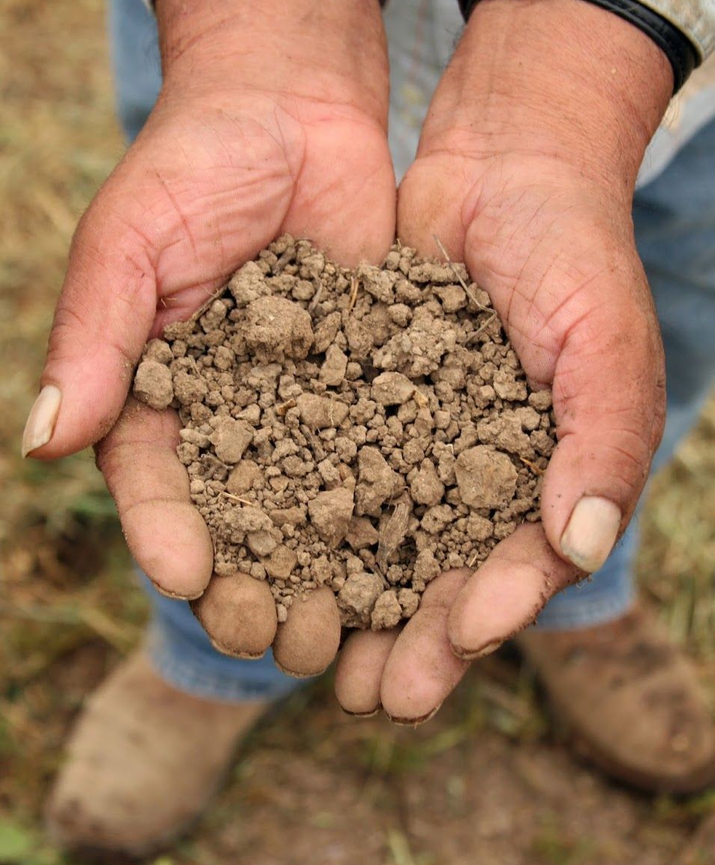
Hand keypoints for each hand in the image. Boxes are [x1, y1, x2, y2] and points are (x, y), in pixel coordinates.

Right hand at [22, 0, 395, 663]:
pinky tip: (413, 560)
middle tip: (271, 635)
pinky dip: (393, 512)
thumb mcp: (128, 244)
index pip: (152, 485)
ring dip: (323, 575)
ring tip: (343, 627)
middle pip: (234, 524)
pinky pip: (381, 458)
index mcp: (153, 397)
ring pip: (310, 512)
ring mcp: (303, 409)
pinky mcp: (370, 388)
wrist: (292, 105)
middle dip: (250, 583)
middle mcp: (228, 419)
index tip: (189, 576)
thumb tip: (40, 441)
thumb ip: (90, 340)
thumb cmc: (190, 163)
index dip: (167, 534)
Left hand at [335, 0, 674, 722]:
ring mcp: (412, 444)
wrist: (501, 165)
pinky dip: (294, 514)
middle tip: (366, 699)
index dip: (480, 622)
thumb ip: (600, 443)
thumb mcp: (606, 343)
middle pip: (437, 580)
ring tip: (302, 652)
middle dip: (404, 642)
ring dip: (342, 601)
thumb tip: (577, 549)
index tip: (440, 660)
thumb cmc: (574, 253)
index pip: (514, 575)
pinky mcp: (353, 405)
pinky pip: (322, 469)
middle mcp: (476, 479)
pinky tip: (258, 555)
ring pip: (372, 543)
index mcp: (546, 485)